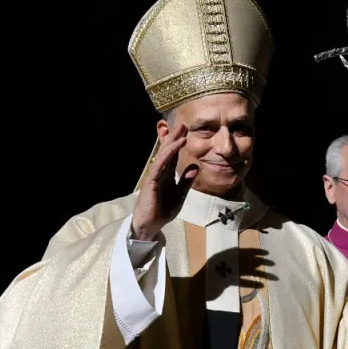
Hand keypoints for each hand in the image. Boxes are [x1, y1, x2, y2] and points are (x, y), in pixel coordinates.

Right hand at [132, 124, 197, 240]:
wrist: (151, 224)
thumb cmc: (163, 210)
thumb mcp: (180, 194)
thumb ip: (187, 181)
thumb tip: (196, 166)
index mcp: (167, 175)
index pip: (172, 155)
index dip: (177, 143)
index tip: (184, 131)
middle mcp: (160, 172)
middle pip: (167, 151)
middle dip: (174, 137)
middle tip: (182, 124)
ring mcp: (154, 176)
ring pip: (163, 155)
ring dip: (171, 142)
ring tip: (180, 132)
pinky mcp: (151, 182)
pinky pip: (159, 166)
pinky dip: (167, 156)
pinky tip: (173, 148)